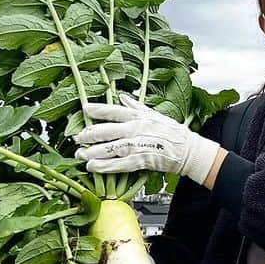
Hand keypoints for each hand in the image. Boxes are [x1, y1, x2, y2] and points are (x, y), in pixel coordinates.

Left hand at [76, 98, 221, 185]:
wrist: (188, 150)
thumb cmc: (173, 132)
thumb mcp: (154, 114)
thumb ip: (136, 106)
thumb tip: (123, 97)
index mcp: (137, 116)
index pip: (113, 110)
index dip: (97, 110)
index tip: (84, 109)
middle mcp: (134, 129)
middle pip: (105, 130)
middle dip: (88, 135)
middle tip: (76, 137)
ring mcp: (136, 145)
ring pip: (108, 148)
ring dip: (91, 152)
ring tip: (80, 155)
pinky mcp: (140, 160)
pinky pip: (118, 164)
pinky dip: (104, 166)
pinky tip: (93, 167)